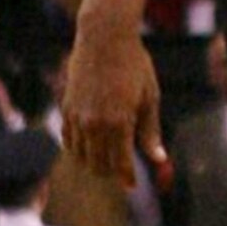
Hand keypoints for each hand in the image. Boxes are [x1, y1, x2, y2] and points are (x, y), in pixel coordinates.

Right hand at [61, 26, 166, 188]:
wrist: (104, 40)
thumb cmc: (134, 67)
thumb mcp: (150, 98)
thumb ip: (151, 131)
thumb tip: (159, 159)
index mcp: (120, 122)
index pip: (120, 163)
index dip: (126, 178)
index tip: (131, 186)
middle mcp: (95, 123)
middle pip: (98, 164)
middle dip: (110, 173)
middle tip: (121, 174)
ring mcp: (77, 116)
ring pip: (81, 156)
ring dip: (93, 163)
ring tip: (106, 163)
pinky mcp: (66, 108)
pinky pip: (68, 139)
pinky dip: (78, 148)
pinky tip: (90, 147)